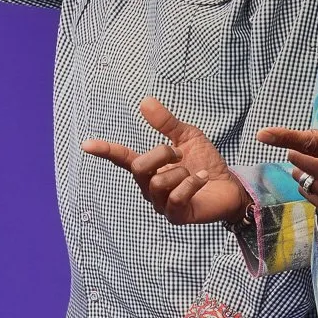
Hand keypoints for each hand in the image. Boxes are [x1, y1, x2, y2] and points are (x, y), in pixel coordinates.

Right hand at [83, 98, 248, 224]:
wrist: (231, 186)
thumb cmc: (206, 163)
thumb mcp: (188, 137)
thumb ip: (166, 123)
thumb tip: (145, 101)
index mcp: (149, 168)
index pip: (122, 159)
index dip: (106, 151)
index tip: (87, 144)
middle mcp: (149, 187)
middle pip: (139, 167)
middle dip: (162, 154)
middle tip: (181, 155)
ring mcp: (161, 204)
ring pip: (158, 182)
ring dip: (181, 172)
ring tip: (194, 173)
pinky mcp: (176, 216)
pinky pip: (175, 197)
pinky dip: (192, 183)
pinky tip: (202, 178)